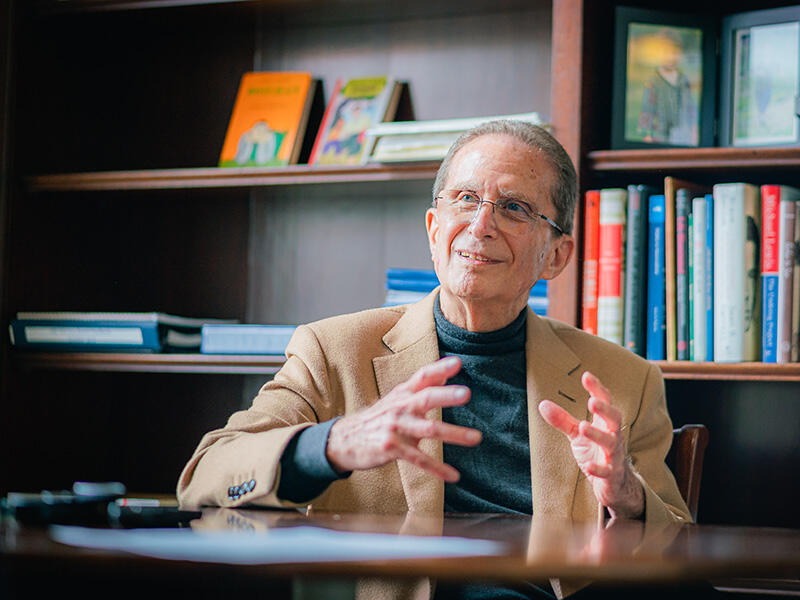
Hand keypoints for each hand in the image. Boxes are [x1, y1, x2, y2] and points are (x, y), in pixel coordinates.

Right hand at [325, 356, 481, 481]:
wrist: (345, 439)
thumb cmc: (378, 418)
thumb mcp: (397, 398)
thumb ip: (421, 386)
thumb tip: (445, 372)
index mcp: (402, 393)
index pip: (422, 376)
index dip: (439, 368)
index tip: (457, 363)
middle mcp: (400, 407)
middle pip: (426, 398)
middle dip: (446, 396)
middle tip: (466, 393)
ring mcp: (395, 428)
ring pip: (429, 430)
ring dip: (453, 433)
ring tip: (476, 437)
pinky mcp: (392, 449)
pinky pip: (419, 460)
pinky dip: (438, 469)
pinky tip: (454, 475)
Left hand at [537, 371, 643, 518]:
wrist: (614, 483)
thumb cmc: (595, 452)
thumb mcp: (577, 434)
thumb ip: (563, 419)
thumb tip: (542, 404)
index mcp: (604, 423)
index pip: (605, 401)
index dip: (597, 389)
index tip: (586, 376)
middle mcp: (613, 436)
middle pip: (615, 419)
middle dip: (605, 410)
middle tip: (592, 402)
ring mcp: (614, 456)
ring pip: (611, 443)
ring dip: (598, 435)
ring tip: (583, 427)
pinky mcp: (612, 475)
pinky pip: (607, 472)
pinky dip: (598, 468)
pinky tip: (588, 466)